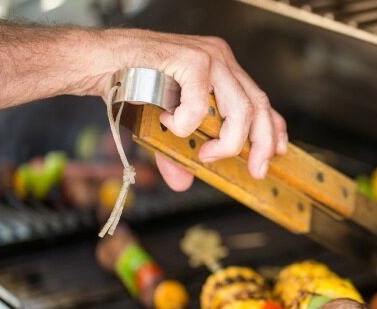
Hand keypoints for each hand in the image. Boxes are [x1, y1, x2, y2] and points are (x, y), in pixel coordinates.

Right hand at [97, 29, 287, 190]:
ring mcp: (208, 57)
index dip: (274, 128)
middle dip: (262, 144)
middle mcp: (221, 60)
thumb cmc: (130, 85)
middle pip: (259, 106)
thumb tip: (183, 183)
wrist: (96, 61)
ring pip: (240, 108)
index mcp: (221, 71)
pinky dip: (187, 123)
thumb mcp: (163, 125)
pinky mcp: (190, 58)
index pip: (260, 100)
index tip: (279, 151)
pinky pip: (201, 104)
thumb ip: (178, 151)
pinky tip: (170, 123)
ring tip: (205, 154)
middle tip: (256, 169)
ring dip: (227, 141)